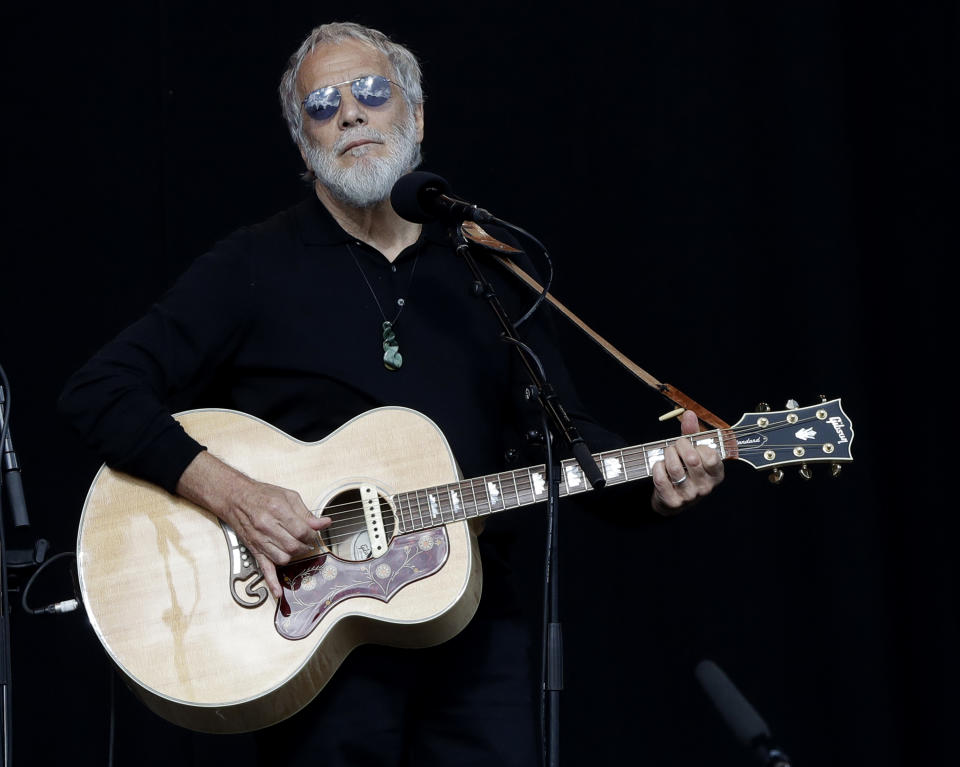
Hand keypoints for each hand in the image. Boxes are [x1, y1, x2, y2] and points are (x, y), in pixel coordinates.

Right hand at [176, 452, 330, 597]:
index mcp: (278, 511)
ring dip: (294, 557)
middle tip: (308, 542)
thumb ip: (306, 512)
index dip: (312, 535)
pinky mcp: (255, 550)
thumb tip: (324, 523)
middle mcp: (268, 527)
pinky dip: (272, 582)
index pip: (302, 531)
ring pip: (283, 558)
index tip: (314, 534)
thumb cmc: (262, 495)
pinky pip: (264, 569)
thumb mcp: (288, 496)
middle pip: (294, 546)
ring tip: (297, 549)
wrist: (236, 498)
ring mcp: (260, 540)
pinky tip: (278, 593)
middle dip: (306, 546)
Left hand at [651, 410, 723, 514]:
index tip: (692, 444)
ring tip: (667, 453)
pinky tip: (659, 465)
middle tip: (676, 445)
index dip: (698, 446)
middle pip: (692, 459)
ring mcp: (689, 495)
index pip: (712, 457)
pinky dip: (657, 467)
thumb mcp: (694, 452)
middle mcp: (705, 487)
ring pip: (675, 468)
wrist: (673, 500)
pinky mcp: (673, 501)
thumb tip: (689, 414)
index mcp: (716, 474)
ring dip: (667, 455)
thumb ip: (693, 433)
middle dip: (680, 446)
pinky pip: (661, 478)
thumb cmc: (687, 471)